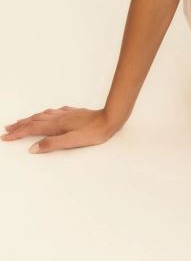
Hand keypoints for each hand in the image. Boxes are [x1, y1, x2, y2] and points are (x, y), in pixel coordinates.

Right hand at [2, 106, 120, 152]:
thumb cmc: (94, 132)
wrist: (110, 118)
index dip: (18, 133)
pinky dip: (46, 114)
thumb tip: (33, 148)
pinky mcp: (74, 113)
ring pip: (44, 115)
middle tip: (8, 128)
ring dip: (31, 118)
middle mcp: (59, 117)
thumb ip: (52, 144)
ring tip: (23, 121)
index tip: (5, 136)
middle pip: (35, 120)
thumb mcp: (72, 141)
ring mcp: (67, 114)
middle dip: (20, 125)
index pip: (32, 128)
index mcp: (56, 125)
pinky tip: (49, 113)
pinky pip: (55, 112)